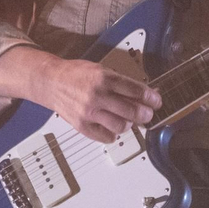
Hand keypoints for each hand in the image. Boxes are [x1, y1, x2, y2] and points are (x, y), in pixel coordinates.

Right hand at [34, 57, 161, 143]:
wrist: (51, 82)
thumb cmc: (76, 75)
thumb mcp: (101, 70)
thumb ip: (121, 82)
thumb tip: (143, 94)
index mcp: (104, 78)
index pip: (136, 91)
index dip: (151, 98)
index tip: (156, 101)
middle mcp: (97, 96)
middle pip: (131, 111)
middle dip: (145, 114)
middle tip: (147, 114)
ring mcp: (89, 112)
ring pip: (121, 126)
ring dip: (129, 124)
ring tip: (128, 119)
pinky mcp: (82, 126)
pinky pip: (106, 137)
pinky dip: (113, 134)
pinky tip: (112, 126)